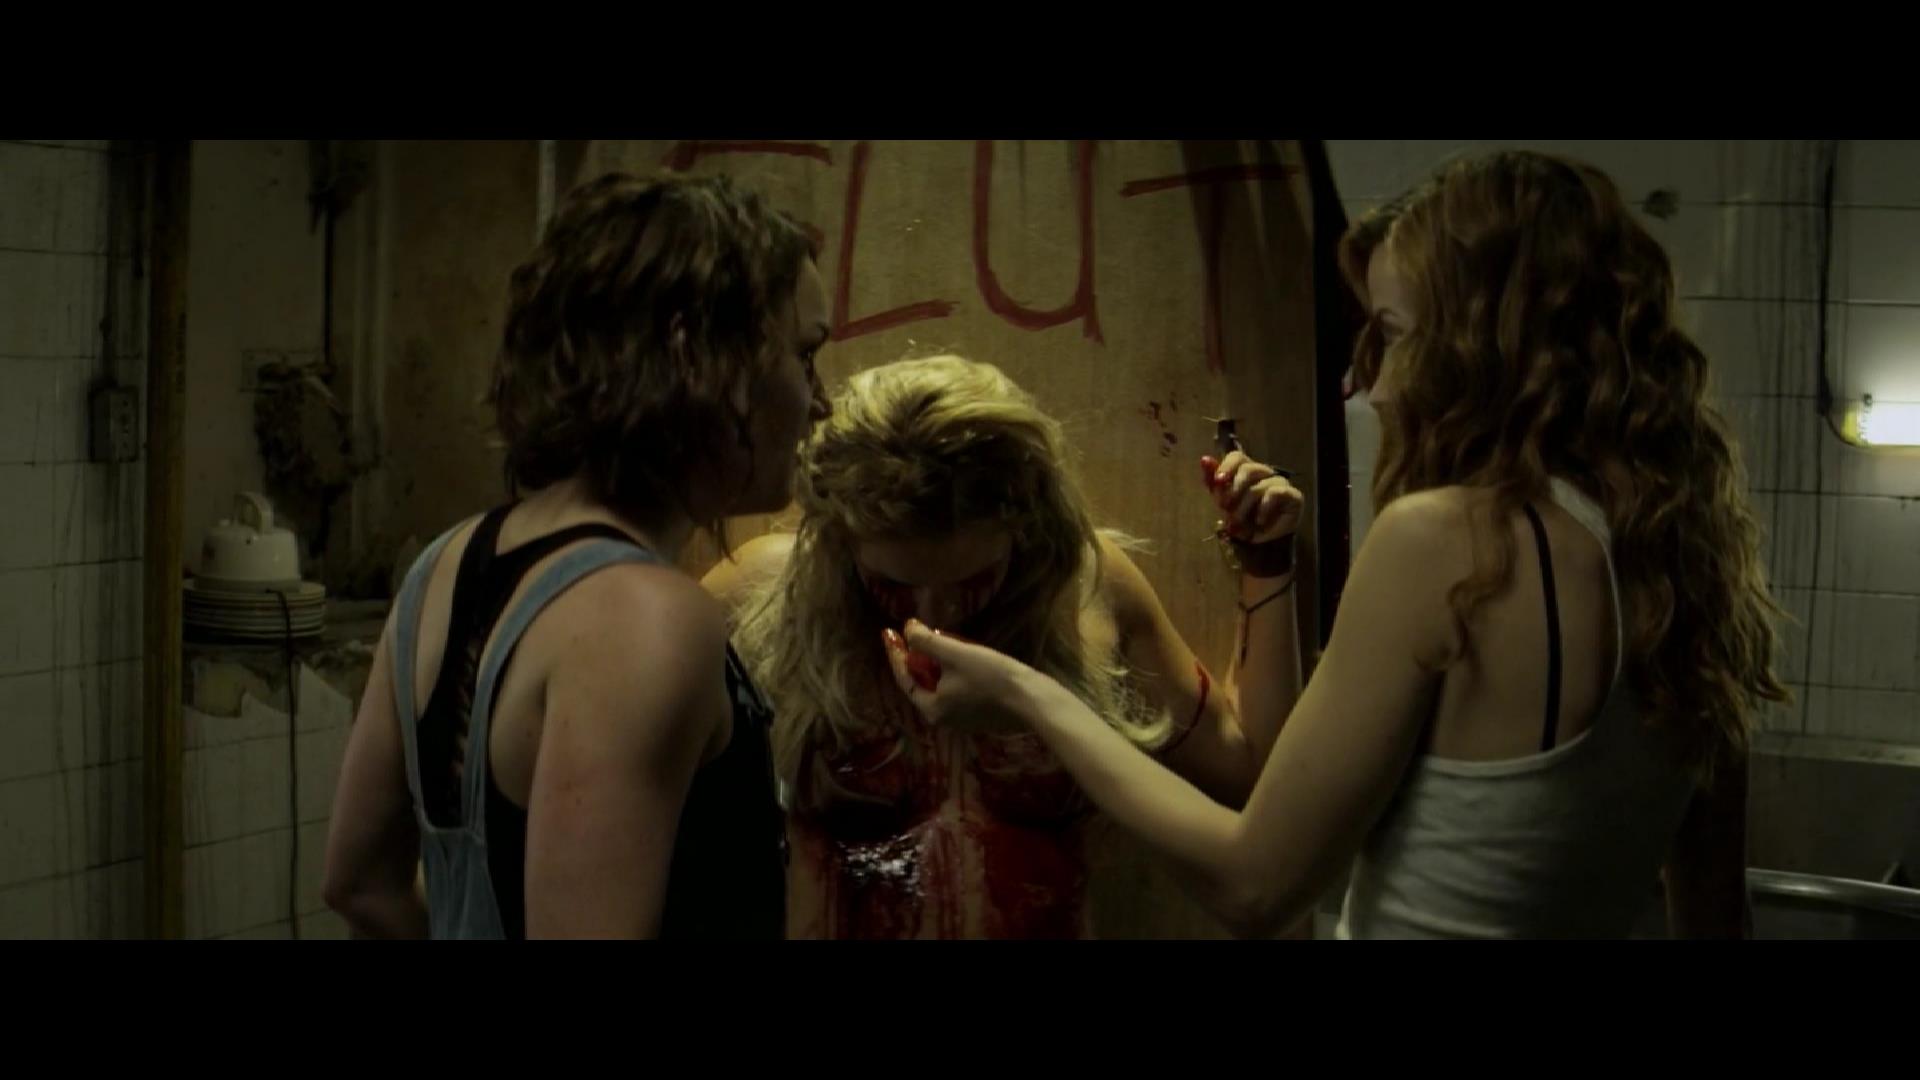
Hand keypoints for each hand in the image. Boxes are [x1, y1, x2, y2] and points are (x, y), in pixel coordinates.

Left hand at [882, 619, 1035, 733]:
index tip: (890, 632)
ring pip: (941, 687)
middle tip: (912, 634)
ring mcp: (963, 720)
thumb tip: (907, 629)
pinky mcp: (980, 716)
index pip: (905, 679)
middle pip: (922, 684)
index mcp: (933, 709)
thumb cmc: (991, 677)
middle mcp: (944, 719)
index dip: (896, 653)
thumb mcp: (956, 654)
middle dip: (916, 658)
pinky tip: (960, 656)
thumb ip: (927, 642)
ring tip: (936, 640)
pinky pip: (957, 691)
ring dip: (935, 664)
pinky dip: (952, 673)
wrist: (1032, 700)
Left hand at [1199, 451, 1303, 544]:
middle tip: (1226, 507)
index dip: (1227, 466)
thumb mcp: (1222, 501)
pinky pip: (1275, 493)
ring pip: (1259, 486)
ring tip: (1239, 521)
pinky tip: (1259, 521)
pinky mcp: (1293, 495)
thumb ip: (1213, 481)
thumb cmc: (1241, 518)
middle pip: (1248, 468)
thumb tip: (1204, 459)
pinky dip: (1263, 508)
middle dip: (1234, 490)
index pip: (1238, 457)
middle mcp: (1264, 473)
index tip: (1218, 481)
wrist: (1260, 542)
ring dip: (1244, 506)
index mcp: (1246, 470)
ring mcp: (1280, 482)